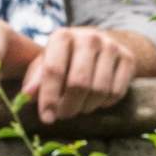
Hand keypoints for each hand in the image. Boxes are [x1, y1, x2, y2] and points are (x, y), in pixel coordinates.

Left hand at [20, 27, 136, 124]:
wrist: (100, 45)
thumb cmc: (66, 59)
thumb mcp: (46, 64)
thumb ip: (36, 79)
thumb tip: (27, 96)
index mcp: (63, 36)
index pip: (54, 70)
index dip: (50, 98)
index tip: (47, 119)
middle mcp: (88, 37)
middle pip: (79, 83)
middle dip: (70, 106)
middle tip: (64, 115)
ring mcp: (111, 46)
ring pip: (99, 90)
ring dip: (87, 107)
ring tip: (79, 107)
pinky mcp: (128, 57)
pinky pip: (116, 92)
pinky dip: (105, 103)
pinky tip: (96, 100)